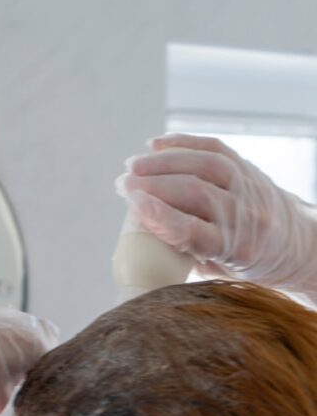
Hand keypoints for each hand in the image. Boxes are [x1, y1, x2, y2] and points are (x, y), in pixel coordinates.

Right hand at [115, 134, 316, 291]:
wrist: (293, 246)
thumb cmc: (244, 266)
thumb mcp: (216, 271)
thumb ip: (184, 253)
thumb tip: (138, 234)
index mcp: (237, 249)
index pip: (192, 229)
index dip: (159, 215)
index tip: (132, 205)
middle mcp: (247, 215)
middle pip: (195, 192)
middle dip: (153, 185)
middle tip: (122, 185)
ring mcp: (250, 187)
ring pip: (204, 165)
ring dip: (162, 163)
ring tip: (132, 166)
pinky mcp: (248, 168)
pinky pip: (215, 148)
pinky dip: (183, 144)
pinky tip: (156, 145)